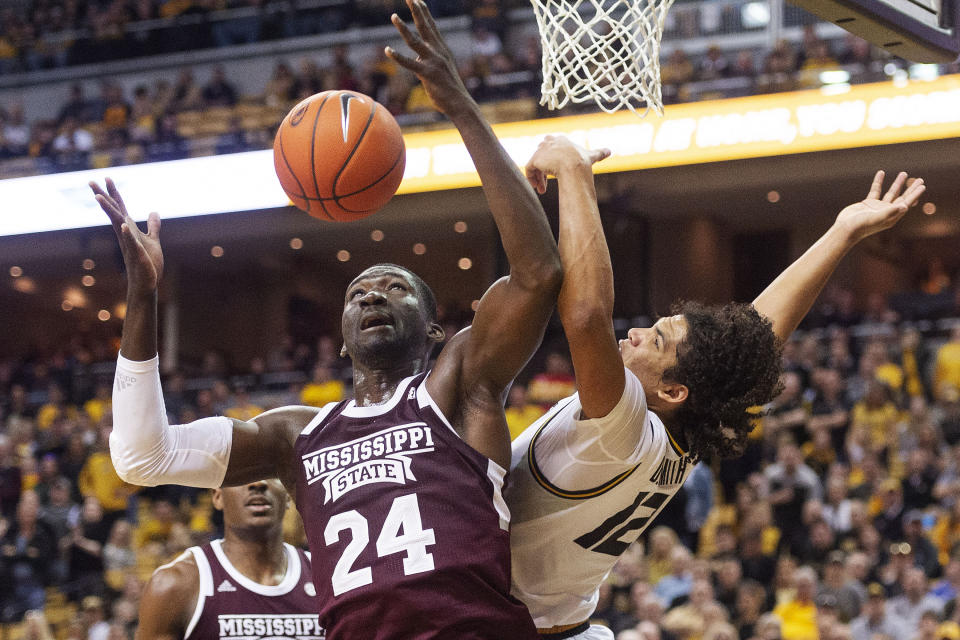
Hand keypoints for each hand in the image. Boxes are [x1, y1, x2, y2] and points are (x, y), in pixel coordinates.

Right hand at [89, 177, 163, 297]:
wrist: (146, 284)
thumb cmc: (147, 263)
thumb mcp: (153, 240)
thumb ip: (153, 226)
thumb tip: (153, 211)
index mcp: (129, 230)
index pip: (120, 208)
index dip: (114, 194)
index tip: (107, 178)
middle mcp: (125, 235)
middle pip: (114, 212)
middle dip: (103, 197)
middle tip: (91, 181)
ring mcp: (129, 244)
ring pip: (117, 225)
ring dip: (109, 211)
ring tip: (99, 197)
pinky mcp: (137, 255)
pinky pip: (131, 243)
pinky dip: (127, 233)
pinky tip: (125, 224)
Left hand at [386, 0, 472, 117]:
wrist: (460, 104)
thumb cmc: (450, 89)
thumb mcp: (441, 70)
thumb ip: (429, 61)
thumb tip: (417, 59)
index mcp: (442, 50)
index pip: (432, 27)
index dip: (424, 13)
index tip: (418, 0)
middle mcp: (438, 52)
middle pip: (425, 27)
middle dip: (416, 11)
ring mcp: (433, 62)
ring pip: (415, 41)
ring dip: (403, 28)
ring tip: (393, 16)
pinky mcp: (428, 74)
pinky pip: (410, 64)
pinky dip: (398, 57)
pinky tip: (388, 50)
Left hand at [524, 135, 610, 193]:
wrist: (574, 166)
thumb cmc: (582, 161)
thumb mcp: (591, 155)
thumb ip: (599, 153)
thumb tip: (610, 151)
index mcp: (561, 140)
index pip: (553, 149)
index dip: (553, 161)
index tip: (557, 172)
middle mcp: (549, 142)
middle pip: (542, 157)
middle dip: (544, 171)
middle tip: (546, 184)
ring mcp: (540, 150)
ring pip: (536, 165)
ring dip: (539, 179)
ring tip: (542, 190)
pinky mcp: (535, 159)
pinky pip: (529, 169)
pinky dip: (532, 179)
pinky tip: (538, 188)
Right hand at [834, 170, 924, 242]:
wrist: (845, 228)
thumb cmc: (861, 226)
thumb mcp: (876, 218)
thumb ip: (890, 212)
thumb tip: (905, 206)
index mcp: (892, 217)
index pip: (906, 203)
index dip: (915, 194)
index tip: (922, 185)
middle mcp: (887, 212)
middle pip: (902, 198)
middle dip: (910, 189)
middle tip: (920, 180)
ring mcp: (877, 207)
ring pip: (890, 193)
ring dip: (897, 183)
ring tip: (903, 173)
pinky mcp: (868, 203)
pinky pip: (876, 190)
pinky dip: (878, 182)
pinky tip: (881, 173)